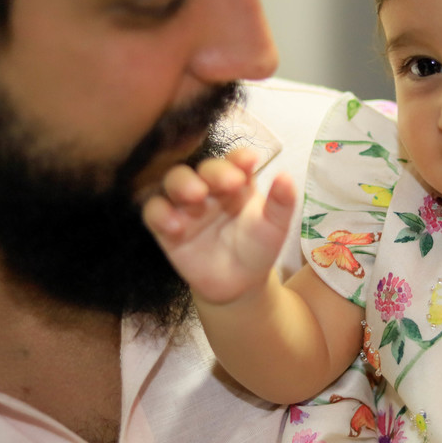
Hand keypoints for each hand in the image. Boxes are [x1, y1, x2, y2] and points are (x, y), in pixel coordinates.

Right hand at [143, 148, 297, 303]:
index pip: (235, 160)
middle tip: (228, 183)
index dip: (239, 158)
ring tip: (195, 196)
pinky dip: (160, 213)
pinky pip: (153, 211)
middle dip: (213, 171)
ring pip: (174, 181)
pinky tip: (175, 226)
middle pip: (203, 167)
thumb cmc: (257, 248)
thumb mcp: (274, 226)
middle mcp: (210, 187)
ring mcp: (186, 205)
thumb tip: (287, 177)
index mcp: (238, 182)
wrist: (238, 284)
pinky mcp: (165, 226)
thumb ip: (281, 203)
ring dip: (182, 184)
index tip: (249, 161)